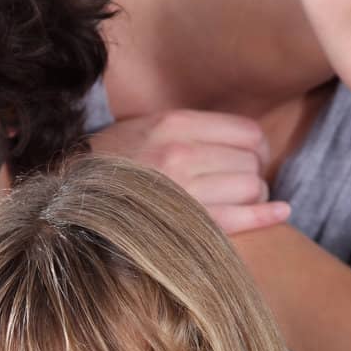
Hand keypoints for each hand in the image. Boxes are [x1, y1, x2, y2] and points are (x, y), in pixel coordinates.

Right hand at [92, 112, 289, 235]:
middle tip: (241, 181)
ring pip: (251, 188)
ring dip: (254, 196)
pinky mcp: (185, 225)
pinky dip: (268, 215)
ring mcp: (184, 192)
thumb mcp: (145, 127)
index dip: (257, 146)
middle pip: (251, 161)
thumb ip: (189, 128)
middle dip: (253, 172)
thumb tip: (243, 141)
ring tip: (239, 199)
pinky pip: (243, 218)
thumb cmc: (111, 165)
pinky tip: (282, 212)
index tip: (251, 156)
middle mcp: (181, 156)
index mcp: (174, 125)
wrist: (68, 199)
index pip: (246, 132)